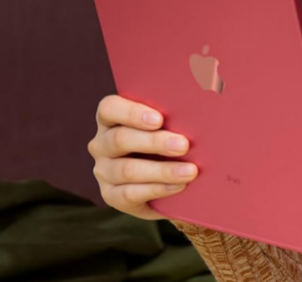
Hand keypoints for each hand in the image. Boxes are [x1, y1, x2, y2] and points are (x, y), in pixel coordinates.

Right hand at [87, 94, 198, 219]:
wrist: (166, 181)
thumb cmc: (169, 139)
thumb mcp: (169, 124)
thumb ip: (175, 114)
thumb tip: (200, 105)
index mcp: (112, 118)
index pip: (110, 108)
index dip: (131, 112)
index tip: (159, 119)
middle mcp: (102, 143)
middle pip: (120, 139)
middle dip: (154, 142)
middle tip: (184, 145)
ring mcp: (104, 171)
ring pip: (127, 170)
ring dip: (162, 170)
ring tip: (190, 171)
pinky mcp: (111, 195)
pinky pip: (130, 194)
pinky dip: (158, 189)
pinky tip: (179, 186)